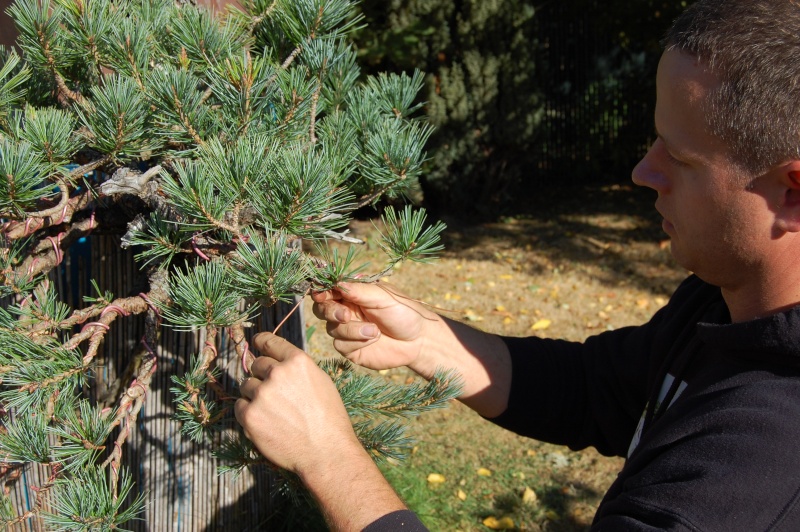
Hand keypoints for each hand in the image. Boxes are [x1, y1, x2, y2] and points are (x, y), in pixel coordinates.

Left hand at [234, 332, 359, 474]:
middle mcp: (277, 373)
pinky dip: (248, 412)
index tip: (256, 342)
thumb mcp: (320, 381)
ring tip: (273, 411)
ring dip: (255, 395)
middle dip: (262, 375)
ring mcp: (262, 394)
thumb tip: (278, 362)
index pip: (270, 342)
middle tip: (274, 392)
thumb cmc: (329, 418)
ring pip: (246, 385)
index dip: (261, 341)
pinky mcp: (250, 415)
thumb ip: (298, 368)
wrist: (325, 451)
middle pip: (256, 365)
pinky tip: (265, 421)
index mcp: (297, 361)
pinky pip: (239, 406)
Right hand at [311, 281, 439, 370]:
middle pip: (322, 309)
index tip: (322, 295)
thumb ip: (359, 290)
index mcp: (353, 293)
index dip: (322, 291)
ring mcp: (347, 330)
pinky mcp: (351, 348)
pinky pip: (340, 345)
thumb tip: (336, 283)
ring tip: (375, 331)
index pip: (329, 289)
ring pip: (331, 328)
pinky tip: (373, 339)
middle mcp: (346, 310)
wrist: (418, 340)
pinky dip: (355, 342)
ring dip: (351, 330)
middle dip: (331, 312)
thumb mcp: (383, 297)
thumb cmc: (403, 312)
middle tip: (346, 316)